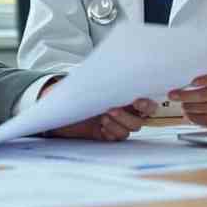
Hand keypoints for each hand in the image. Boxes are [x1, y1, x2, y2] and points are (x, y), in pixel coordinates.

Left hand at [38, 79, 157, 140]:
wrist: (59, 109)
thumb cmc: (74, 92)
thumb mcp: (85, 82)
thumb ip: (98, 79)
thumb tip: (106, 69)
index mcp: (124, 95)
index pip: (146, 101)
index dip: (147, 102)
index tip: (136, 100)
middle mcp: (125, 109)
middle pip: (141, 118)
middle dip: (129, 114)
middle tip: (113, 108)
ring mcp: (117, 123)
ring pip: (131, 128)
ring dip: (119, 123)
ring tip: (103, 117)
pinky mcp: (108, 135)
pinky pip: (118, 137)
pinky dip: (112, 132)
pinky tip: (102, 127)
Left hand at [168, 70, 206, 129]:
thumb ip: (203, 77)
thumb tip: (181, 78)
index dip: (206, 80)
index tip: (193, 81)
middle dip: (187, 95)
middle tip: (173, 95)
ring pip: (203, 108)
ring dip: (187, 106)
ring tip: (180, 102)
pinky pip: (202, 119)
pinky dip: (191, 115)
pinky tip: (188, 111)